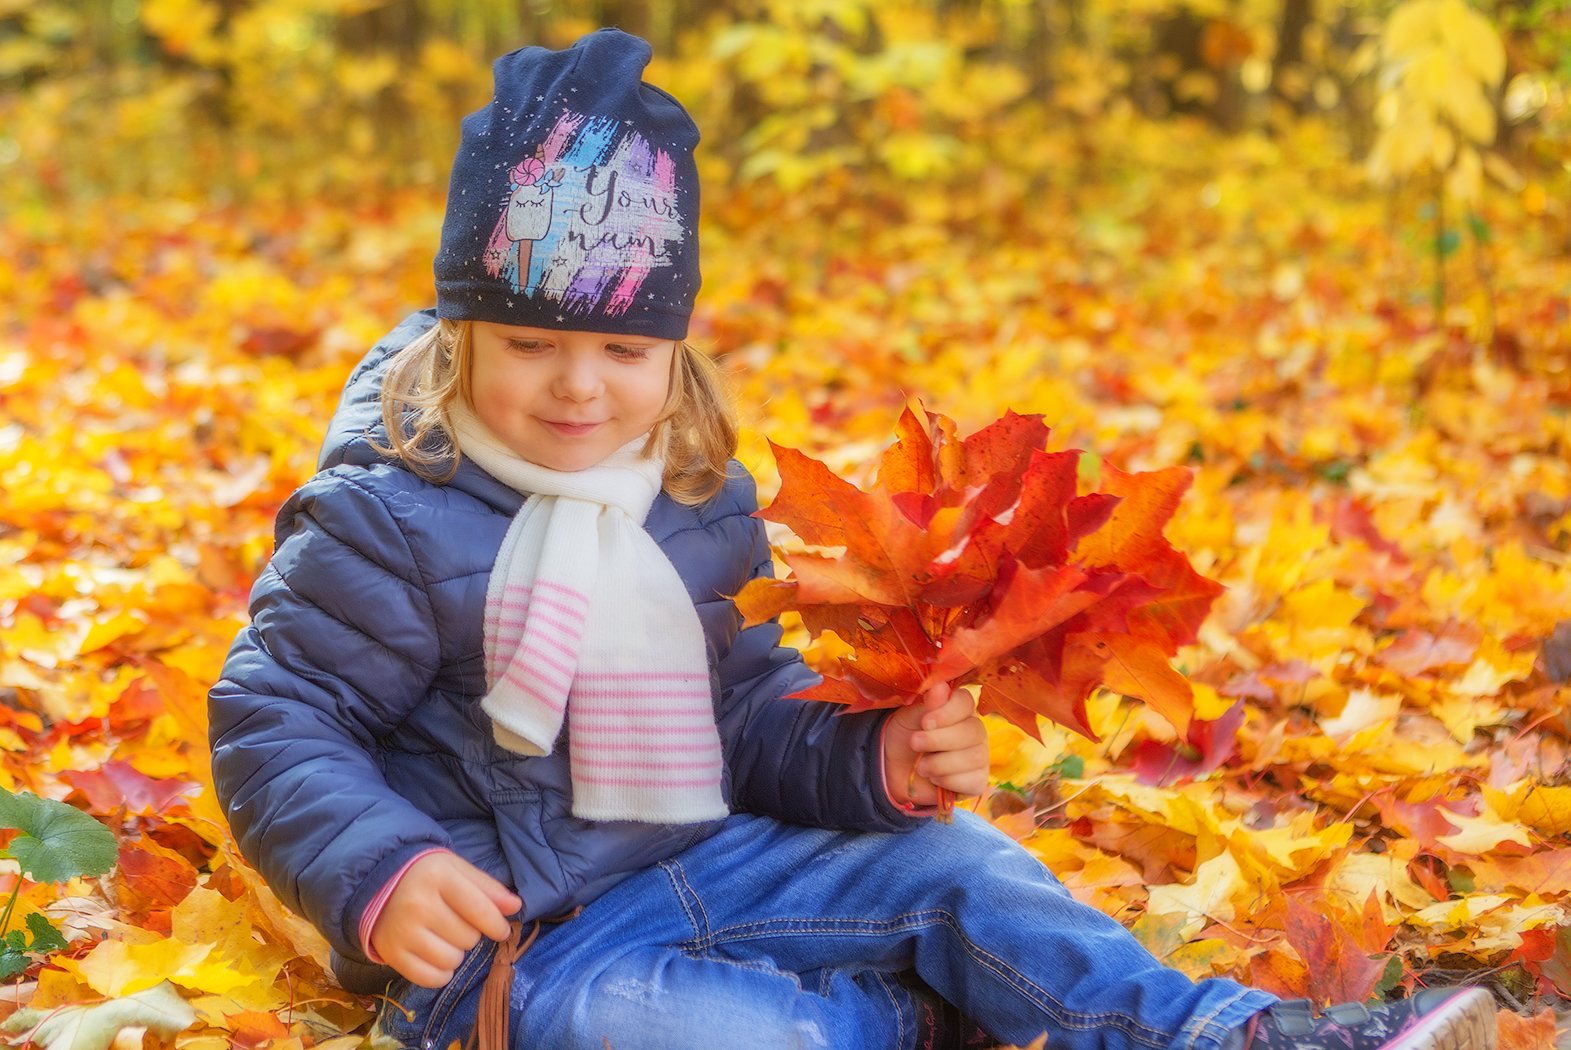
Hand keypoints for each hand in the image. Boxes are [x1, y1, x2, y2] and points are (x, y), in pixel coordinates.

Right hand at [370, 851, 521, 987]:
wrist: (378, 885)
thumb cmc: (426, 876)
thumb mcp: (456, 870)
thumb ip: (488, 888)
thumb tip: (515, 907)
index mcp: (437, 877)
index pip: (480, 909)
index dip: (497, 925)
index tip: (501, 930)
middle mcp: (418, 905)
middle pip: (468, 938)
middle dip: (471, 934)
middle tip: (457, 923)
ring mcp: (403, 932)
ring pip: (452, 960)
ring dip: (456, 953)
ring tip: (445, 938)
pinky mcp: (392, 954)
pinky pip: (431, 978)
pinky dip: (441, 973)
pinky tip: (436, 955)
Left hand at [882, 681, 988, 807]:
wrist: (894, 769)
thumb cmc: (905, 735)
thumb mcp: (909, 717)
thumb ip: (927, 704)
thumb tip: (941, 686)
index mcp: (960, 708)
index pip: (967, 702)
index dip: (947, 712)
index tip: (925, 722)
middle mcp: (975, 730)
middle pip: (974, 731)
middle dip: (939, 740)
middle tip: (915, 743)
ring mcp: (979, 755)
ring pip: (973, 757)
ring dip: (939, 763)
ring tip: (921, 766)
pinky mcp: (978, 780)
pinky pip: (972, 780)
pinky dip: (947, 781)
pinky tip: (934, 778)